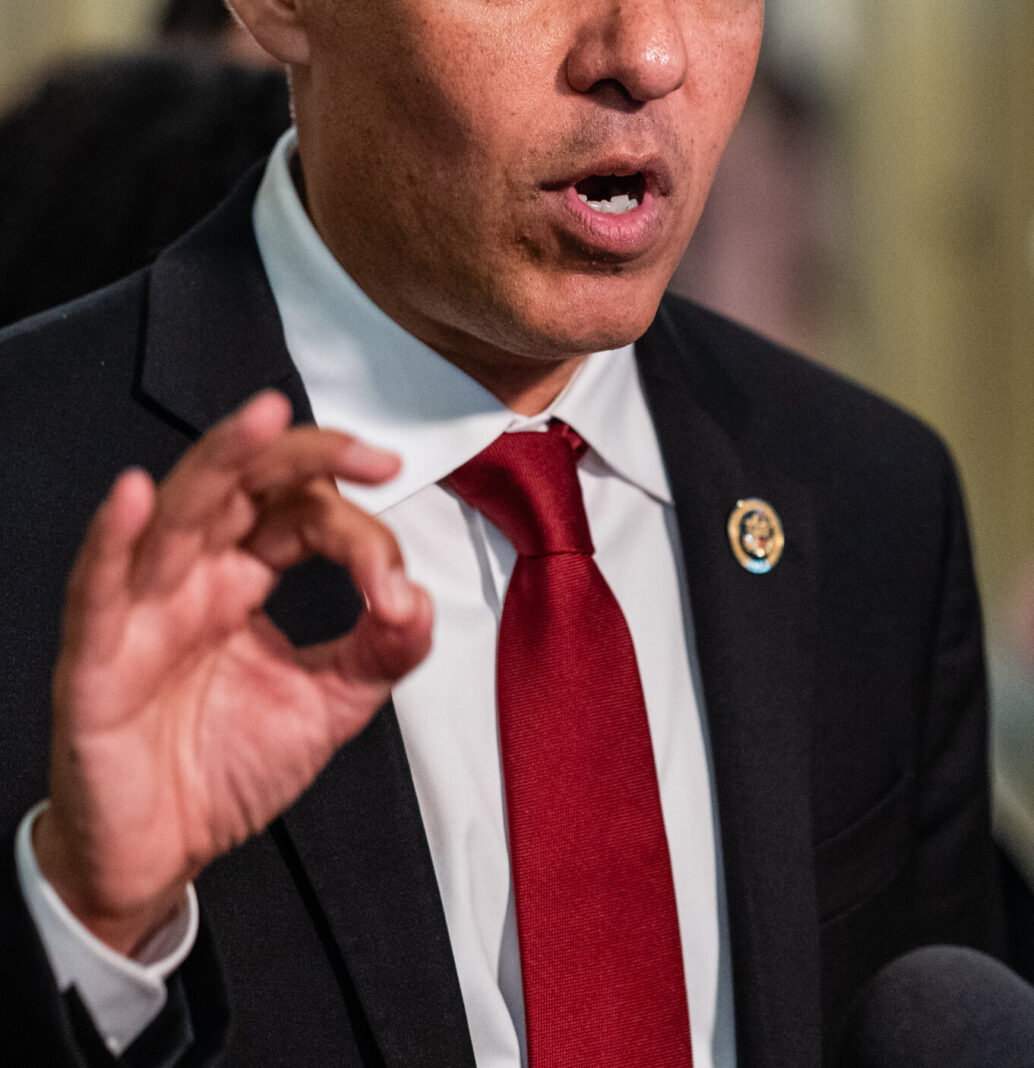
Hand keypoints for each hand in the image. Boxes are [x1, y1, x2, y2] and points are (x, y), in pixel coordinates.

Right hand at [34, 391, 431, 954]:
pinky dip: (113, 543)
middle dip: (302, 456)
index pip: (304, 519)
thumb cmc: (229, 768)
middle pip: (243, 488)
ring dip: (221, 463)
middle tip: (368, 454)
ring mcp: (144, 611)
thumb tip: (421, 600)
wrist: (164, 852)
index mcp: (244, 580)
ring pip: (178, 515)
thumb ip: (380, 653)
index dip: (359, 535)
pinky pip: (99, 592)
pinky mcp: (98, 661)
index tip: (396, 584)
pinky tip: (135, 498)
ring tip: (265, 420)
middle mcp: (195, 579)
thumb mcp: (328, 706)